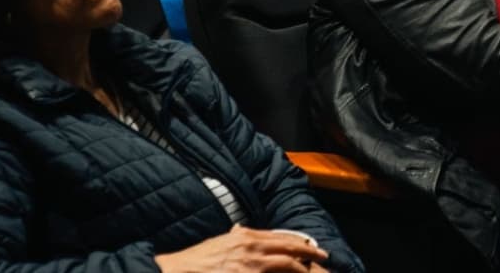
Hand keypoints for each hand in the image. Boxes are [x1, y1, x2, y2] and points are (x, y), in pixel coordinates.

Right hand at [155, 225, 327, 272]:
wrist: (176, 272)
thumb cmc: (194, 261)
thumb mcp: (218, 243)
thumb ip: (234, 237)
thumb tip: (240, 230)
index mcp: (244, 236)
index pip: (279, 236)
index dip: (297, 241)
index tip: (309, 246)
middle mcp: (250, 247)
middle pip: (288, 247)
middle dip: (309, 252)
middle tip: (323, 256)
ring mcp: (249, 265)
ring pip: (286, 263)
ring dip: (302, 268)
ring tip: (312, 271)